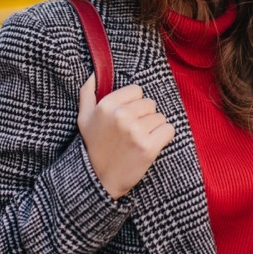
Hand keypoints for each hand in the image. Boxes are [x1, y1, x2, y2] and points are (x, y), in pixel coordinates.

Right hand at [77, 75, 174, 198]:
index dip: (134, 103)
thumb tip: (95, 73)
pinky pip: (169, 130)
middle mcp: (121, 116)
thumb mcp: (84, 118)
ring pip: (160, 117)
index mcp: (106, 106)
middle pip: (150, 103)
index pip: (137, 90)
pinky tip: (151, 145)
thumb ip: (87, 93)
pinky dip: (164, 137)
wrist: (100, 180)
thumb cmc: (94, 147)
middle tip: (132, 132)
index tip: (127, 117)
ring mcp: (135, 132)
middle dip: (145, 116)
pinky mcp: (149, 147)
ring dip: (154, 128)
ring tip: (139, 140)